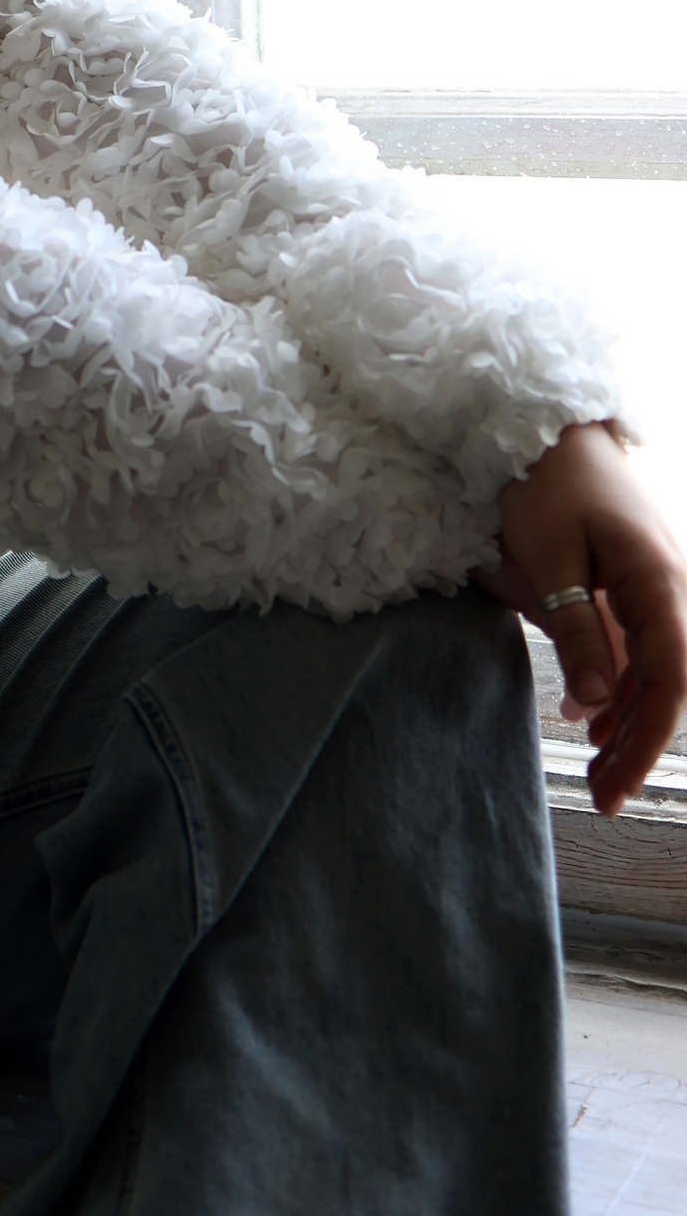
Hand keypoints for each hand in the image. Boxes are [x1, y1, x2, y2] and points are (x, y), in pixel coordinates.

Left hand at [476, 421, 686, 814]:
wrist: (546, 421)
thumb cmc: (544, 480)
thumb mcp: (549, 559)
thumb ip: (577, 631)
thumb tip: (596, 705)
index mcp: (659, 583)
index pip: (668, 682)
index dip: (644, 743)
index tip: (613, 787)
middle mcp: (671, 587)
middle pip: (668, 684)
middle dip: (637, 743)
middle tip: (600, 794)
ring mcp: (655, 583)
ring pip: (656, 668)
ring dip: (628, 718)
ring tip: (593, 764)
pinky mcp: (634, 580)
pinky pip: (640, 643)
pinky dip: (619, 682)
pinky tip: (590, 714)